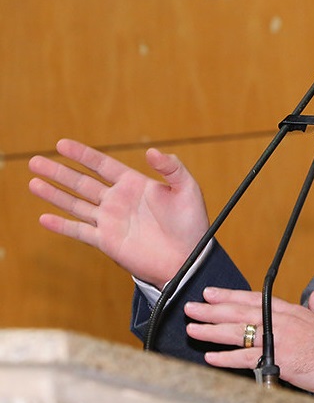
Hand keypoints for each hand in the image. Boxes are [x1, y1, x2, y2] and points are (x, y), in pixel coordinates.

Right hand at [28, 138, 209, 288]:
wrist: (189, 258)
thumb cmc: (192, 223)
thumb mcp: (187, 189)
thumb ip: (172, 167)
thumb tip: (151, 151)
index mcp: (135, 184)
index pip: (102, 165)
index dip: (82, 154)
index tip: (62, 144)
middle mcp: (118, 201)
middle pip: (82, 182)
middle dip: (59, 171)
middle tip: (35, 160)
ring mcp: (110, 221)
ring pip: (76, 204)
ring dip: (54, 194)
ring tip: (32, 182)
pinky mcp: (107, 242)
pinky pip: (80, 232)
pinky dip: (62, 226)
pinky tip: (44, 218)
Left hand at [184, 288, 313, 399]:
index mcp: (293, 310)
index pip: (254, 299)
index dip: (231, 295)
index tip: (212, 292)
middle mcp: (281, 321)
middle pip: (240, 311)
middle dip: (213, 309)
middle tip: (193, 306)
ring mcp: (278, 339)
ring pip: (237, 331)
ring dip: (211, 330)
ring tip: (193, 329)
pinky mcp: (277, 359)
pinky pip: (245, 358)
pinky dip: (226, 357)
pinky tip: (211, 357)